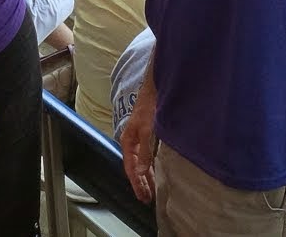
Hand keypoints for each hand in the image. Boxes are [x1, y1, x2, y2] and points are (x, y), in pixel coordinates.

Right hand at [120, 82, 157, 202]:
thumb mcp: (148, 130)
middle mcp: (133, 141)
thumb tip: (139, 172)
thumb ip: (144, 152)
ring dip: (146, 175)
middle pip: (135, 167)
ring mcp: (140, 138)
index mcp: (128, 141)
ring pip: (142, 162)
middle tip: (147, 199)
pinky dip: (151, 166)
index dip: (136, 183)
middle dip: (141, 183)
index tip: (142, 197)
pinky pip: (148, 155)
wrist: (157, 87)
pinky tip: (156, 171)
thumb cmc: (150, 106)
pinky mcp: (149, 135)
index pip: (130, 168)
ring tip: (152, 190)